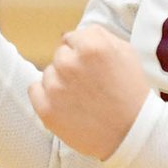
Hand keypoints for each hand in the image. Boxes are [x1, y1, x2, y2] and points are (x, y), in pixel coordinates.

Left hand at [28, 25, 149, 159]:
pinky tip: (64, 104)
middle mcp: (70, 64)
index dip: (83, 52)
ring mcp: (56, 87)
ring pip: (48, 72)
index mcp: (91, 46)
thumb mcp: (125, 51)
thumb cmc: (131, 89)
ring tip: (81, 97)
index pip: (72, 37)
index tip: (93, 66)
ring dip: (60, 81)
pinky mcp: (47, 109)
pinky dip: (45, 95)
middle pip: (60, 54)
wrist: (132, 132)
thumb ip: (99, 35)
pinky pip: (34, 89)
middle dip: (72, 65)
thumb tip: (73, 34)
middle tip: (89, 83)